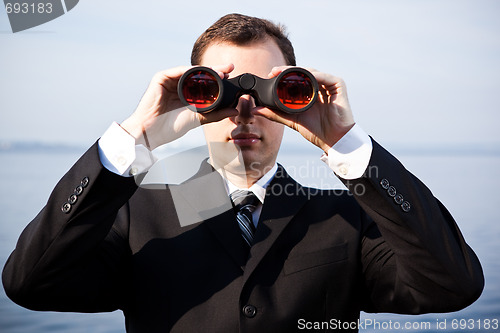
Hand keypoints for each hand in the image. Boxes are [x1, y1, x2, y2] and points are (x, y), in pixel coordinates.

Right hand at [120, 64, 237, 149]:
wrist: (151, 132)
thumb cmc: (170, 127)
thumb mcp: (198, 119)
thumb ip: (216, 114)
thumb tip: (234, 110)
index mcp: (186, 94)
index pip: (204, 83)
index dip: (218, 79)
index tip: (231, 76)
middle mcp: (178, 85)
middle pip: (199, 75)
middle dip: (215, 70)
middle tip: (229, 68)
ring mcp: (170, 81)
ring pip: (190, 71)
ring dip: (205, 70)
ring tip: (219, 72)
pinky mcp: (161, 78)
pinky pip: (178, 71)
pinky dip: (190, 71)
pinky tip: (201, 72)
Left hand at [254, 66, 354, 152]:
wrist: (333, 139)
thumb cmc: (316, 130)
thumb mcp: (291, 120)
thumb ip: (275, 113)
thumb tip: (256, 110)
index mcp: (309, 91)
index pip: (295, 78)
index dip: (283, 74)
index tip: (270, 74)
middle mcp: (319, 85)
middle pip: (302, 72)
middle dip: (288, 70)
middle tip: (274, 71)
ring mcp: (329, 84)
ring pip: (312, 72)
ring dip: (298, 71)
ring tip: (286, 73)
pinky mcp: (339, 85)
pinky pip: (325, 76)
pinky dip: (314, 75)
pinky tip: (305, 77)